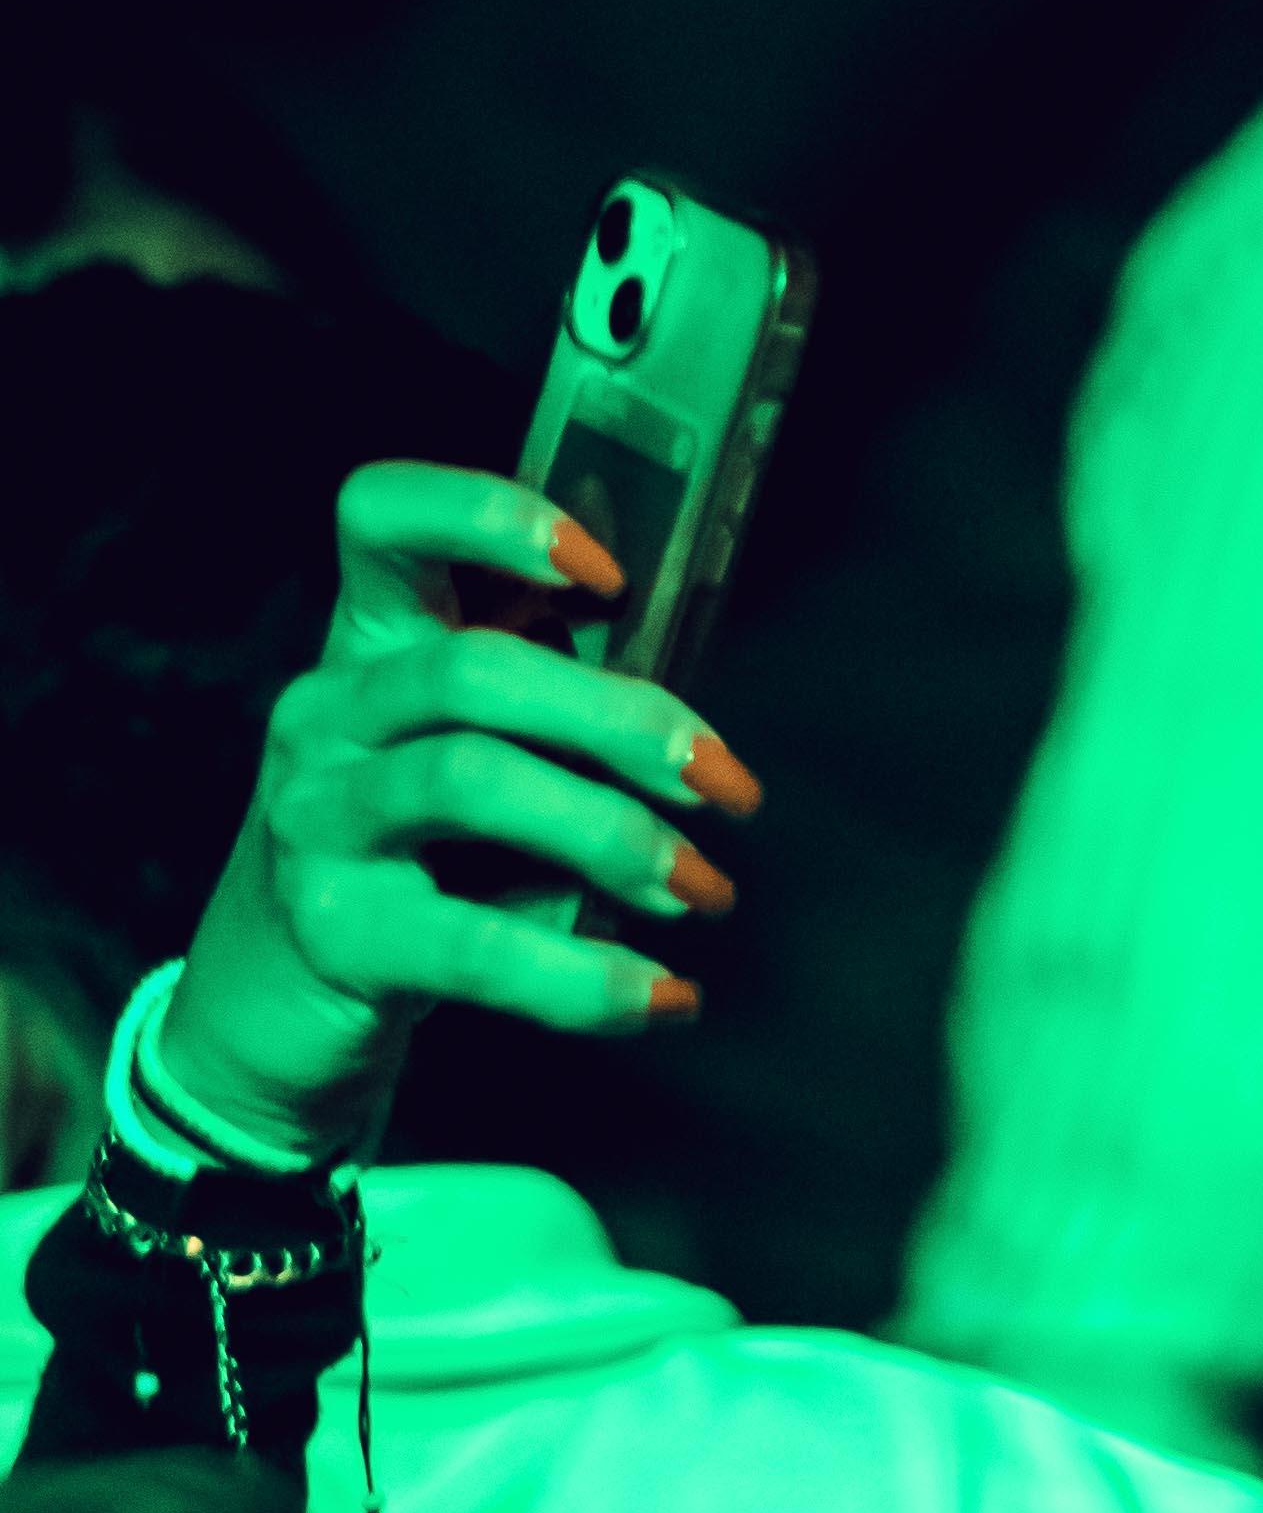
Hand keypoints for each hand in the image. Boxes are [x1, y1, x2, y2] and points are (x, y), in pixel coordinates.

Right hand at [160, 457, 759, 1168]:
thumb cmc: (424, 854)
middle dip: (620, 720)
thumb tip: (698, 741)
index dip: (490, 516)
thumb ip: (558, 717)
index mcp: (370, 641)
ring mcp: (316, 819)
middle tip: (727, 786)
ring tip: (704, 890)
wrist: (285, 994)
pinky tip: (667, 996)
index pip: (383, 517)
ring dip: (614, 836)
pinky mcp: (335, 932)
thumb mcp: (473, 756)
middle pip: (470, 670)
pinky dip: (588, 978)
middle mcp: (327, 712)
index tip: (606, 574)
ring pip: (470, 784)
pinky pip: (474, 945)